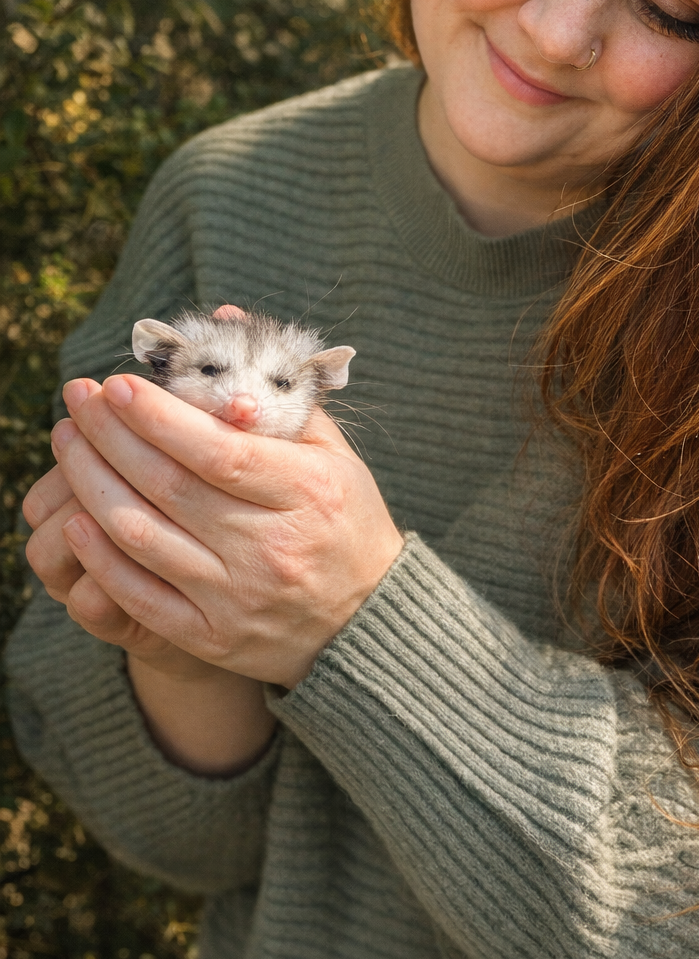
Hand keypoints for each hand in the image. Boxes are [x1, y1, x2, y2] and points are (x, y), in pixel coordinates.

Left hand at [46, 372, 403, 688]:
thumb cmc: (345, 520)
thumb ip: (278, 394)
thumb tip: (225, 321)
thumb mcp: (333, 453)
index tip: (118, 384)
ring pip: (144, 536)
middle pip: (171, 486)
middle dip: (111, 436)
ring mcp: (239, 597)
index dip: (160, 417)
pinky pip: (138, 595)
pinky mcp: (212, 637)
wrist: (367, 618)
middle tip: (79, 399)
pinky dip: (100, 555)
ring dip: (93, 485)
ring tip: (70, 445)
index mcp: (308, 492)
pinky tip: (78, 516)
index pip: (220, 450)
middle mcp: (272, 547)